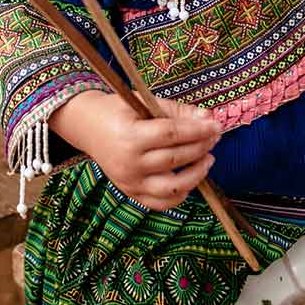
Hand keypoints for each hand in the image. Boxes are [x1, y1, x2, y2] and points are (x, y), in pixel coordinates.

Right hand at [51, 91, 221, 210]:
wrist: (88, 128)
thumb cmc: (119, 112)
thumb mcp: (145, 103)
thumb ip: (177, 111)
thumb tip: (208, 118)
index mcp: (130, 136)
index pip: (171, 134)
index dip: (197, 130)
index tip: (215, 125)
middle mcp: (129, 163)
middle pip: (174, 159)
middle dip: (201, 147)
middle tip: (215, 137)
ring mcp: (129, 182)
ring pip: (172, 187)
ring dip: (197, 174)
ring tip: (208, 159)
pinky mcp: (131, 194)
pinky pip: (162, 202)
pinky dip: (181, 194)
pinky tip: (192, 177)